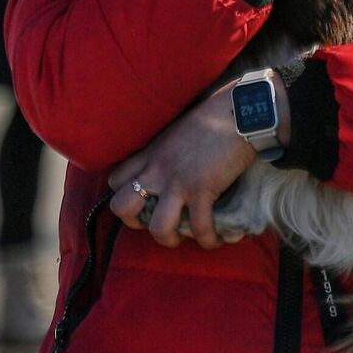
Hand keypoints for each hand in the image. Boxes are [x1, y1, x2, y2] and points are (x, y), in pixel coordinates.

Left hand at [107, 79, 288, 248]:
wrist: (236, 113)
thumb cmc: (213, 118)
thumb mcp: (177, 133)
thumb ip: (168, 151)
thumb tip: (177, 166)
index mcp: (150, 154)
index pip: (116, 180)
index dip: (124, 196)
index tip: (142, 202)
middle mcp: (156, 169)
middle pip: (121, 207)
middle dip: (135, 222)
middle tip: (156, 222)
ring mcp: (177, 182)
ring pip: (157, 228)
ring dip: (170, 239)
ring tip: (183, 237)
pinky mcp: (201, 190)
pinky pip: (199, 227)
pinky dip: (208, 239)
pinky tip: (216, 239)